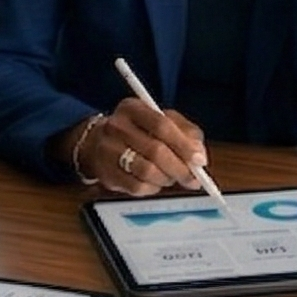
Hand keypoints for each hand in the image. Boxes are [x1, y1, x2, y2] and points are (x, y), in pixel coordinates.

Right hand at [76, 100, 207, 196]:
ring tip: (171, 177)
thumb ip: (186, 133)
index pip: (161, 125)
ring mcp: (108, 151)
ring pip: (147, 172)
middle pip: (155, 150)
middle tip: (192, 178)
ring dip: (166, 179)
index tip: (199, 160)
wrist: (97, 143)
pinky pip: (137, 187)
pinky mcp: (106, 174)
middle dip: (180, 168)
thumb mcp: (162, 121)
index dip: (183, 145)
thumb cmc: (138, 132)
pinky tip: (154, 182)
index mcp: (133, 108)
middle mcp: (116, 126)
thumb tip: (199, 155)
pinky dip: (152, 188)